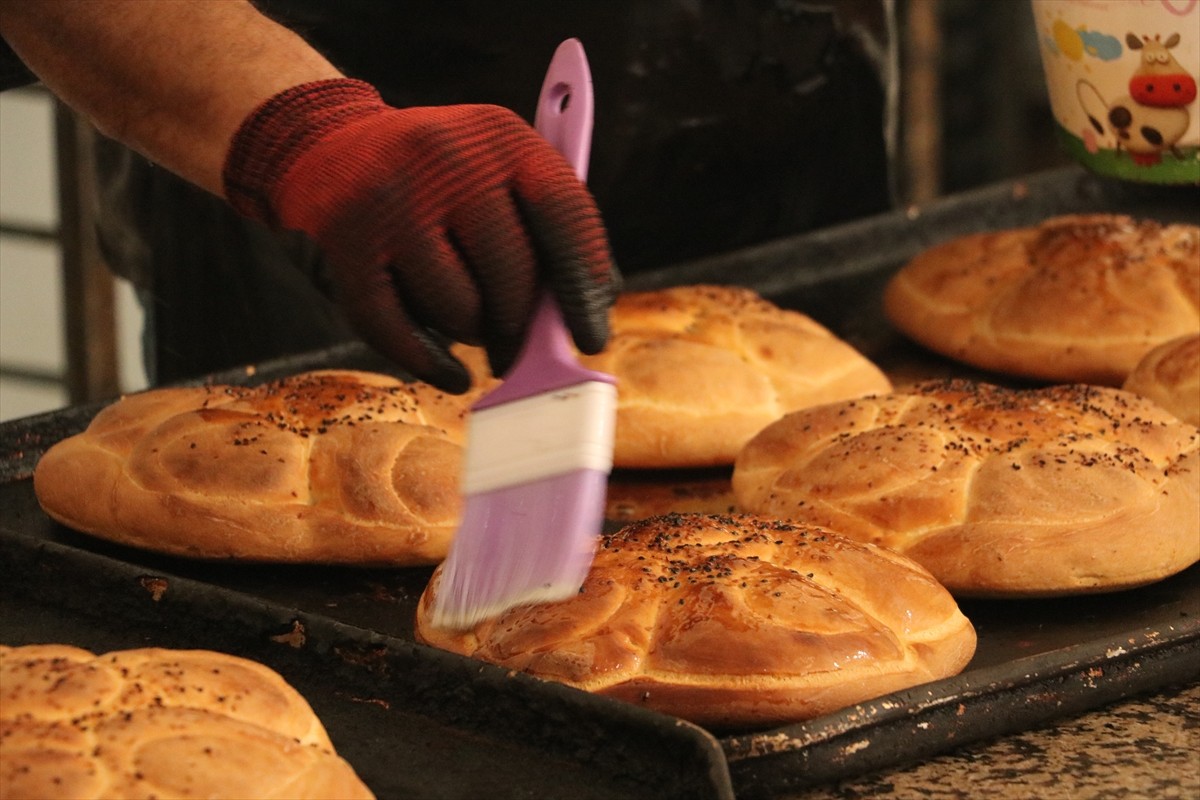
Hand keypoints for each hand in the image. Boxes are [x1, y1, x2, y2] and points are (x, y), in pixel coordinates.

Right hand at [223, 79, 618, 391]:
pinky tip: (451, 373)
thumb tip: (589, 315)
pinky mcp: (345, 245)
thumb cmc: (439, 178)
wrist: (327, 144)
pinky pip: (398, 332)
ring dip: (470, 331)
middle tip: (517, 347)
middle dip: (521, 327)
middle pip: (512, 276)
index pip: (565, 215)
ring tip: (463, 316)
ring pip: (460, 311)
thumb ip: (549, 229)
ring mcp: (391, 202)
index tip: (590, 337)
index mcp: (501, 137)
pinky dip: (431, 365)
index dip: (583, 285)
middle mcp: (447, 162)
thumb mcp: (499, 170)